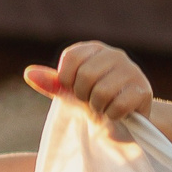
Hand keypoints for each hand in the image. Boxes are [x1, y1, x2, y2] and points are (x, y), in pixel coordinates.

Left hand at [24, 41, 150, 133]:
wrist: (126, 122)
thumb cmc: (95, 102)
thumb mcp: (71, 92)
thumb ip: (52, 83)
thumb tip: (28, 73)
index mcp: (95, 49)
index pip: (71, 58)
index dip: (67, 80)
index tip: (74, 89)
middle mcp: (115, 54)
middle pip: (85, 75)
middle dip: (83, 96)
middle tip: (91, 101)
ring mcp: (132, 71)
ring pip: (101, 92)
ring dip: (98, 108)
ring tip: (104, 107)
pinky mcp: (143, 90)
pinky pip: (118, 105)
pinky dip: (112, 115)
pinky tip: (117, 113)